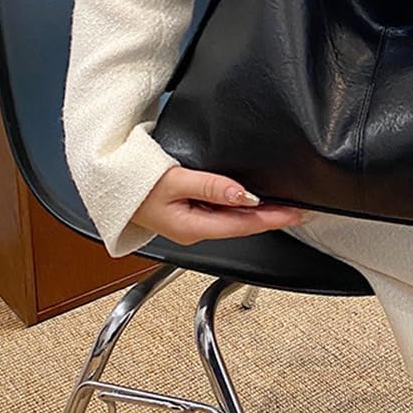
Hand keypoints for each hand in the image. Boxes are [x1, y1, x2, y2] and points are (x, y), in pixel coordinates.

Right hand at [131, 165, 306, 245]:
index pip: (243, 225)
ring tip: (285, 207)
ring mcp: (194, 224)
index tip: (295, 213)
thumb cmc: (137, 185)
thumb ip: (211, 187)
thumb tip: (243, 194)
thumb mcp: (175, 182)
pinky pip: (224, 214)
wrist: (113, 187)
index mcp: (193, 227)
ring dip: (260, 214)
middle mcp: (196, 230)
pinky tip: (256, 203)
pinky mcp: (192, 215)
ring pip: (235, 221)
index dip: (272, 218)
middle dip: (272, 218)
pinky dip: (244, 209)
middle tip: (299, 211)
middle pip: (243, 225)